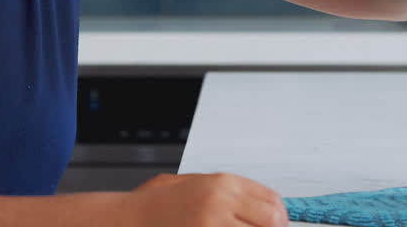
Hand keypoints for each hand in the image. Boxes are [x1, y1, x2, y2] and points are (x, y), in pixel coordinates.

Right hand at [122, 172, 288, 225]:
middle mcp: (220, 203)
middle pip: (272, 221)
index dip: (279, 216)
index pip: (272, 200)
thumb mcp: (193, 184)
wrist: (128, 220)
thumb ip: (226, 193)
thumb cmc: (156, 204)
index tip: (276, 223)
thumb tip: (262, 207)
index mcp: (221, 184)